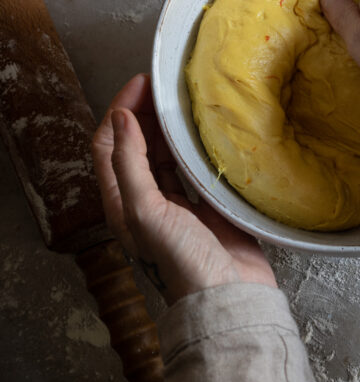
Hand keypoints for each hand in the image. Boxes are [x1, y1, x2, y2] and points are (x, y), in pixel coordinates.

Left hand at [91, 74, 275, 303]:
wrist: (229, 298)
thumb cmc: (183, 262)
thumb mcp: (146, 211)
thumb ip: (130, 163)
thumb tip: (120, 116)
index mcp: (122, 202)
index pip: (109, 144)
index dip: (120, 109)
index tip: (142, 83)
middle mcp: (146, 201)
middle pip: (138, 145)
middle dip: (146, 112)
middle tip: (165, 85)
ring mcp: (178, 204)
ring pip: (167, 154)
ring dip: (171, 127)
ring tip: (186, 100)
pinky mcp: (208, 207)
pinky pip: (197, 168)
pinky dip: (198, 147)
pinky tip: (209, 131)